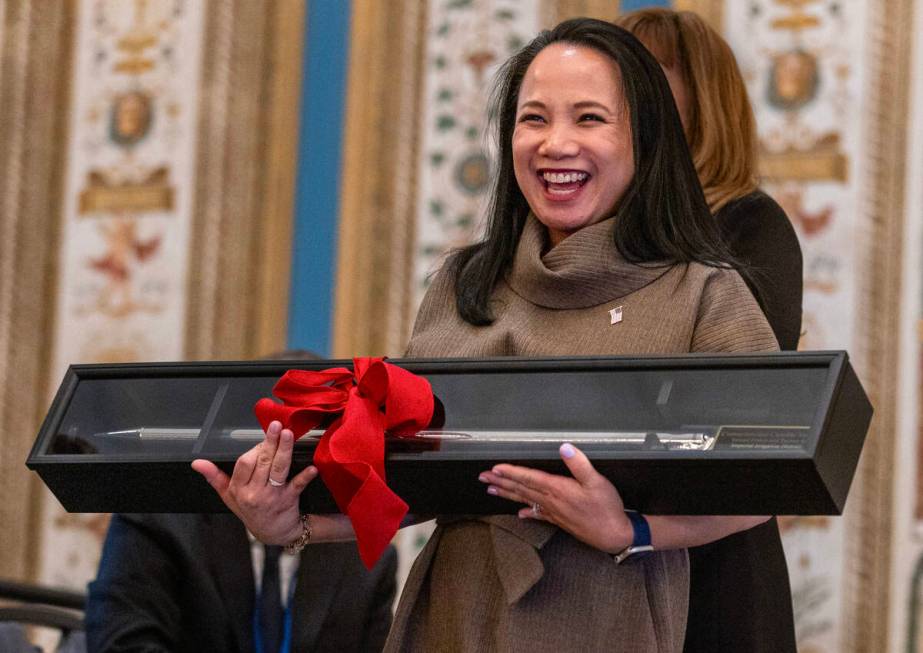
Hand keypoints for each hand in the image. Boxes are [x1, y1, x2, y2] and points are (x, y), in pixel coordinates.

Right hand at [192, 420, 317, 544]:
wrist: (273, 533)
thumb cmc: (251, 511)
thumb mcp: (228, 497)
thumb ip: (214, 478)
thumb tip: (196, 463)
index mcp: (239, 489)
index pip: (244, 463)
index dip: (254, 449)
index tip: (263, 438)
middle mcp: (255, 493)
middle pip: (262, 462)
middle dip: (270, 442)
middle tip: (277, 425)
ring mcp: (273, 497)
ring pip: (278, 469)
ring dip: (284, 450)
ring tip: (290, 434)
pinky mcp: (289, 500)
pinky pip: (297, 485)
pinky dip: (305, 476)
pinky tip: (311, 467)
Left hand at [478, 442, 633, 553]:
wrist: (614, 536)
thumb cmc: (607, 508)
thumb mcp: (597, 482)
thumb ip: (579, 465)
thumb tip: (564, 447)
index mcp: (558, 489)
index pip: (529, 478)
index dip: (511, 472)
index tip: (494, 468)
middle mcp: (552, 501)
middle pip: (521, 489)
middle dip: (501, 482)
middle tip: (482, 478)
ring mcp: (554, 512)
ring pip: (525, 500)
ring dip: (507, 494)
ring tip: (491, 490)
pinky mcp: (560, 521)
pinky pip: (538, 514)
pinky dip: (527, 512)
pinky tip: (519, 513)